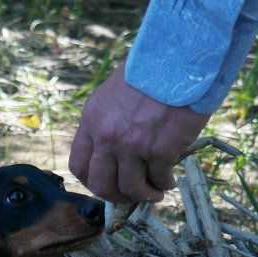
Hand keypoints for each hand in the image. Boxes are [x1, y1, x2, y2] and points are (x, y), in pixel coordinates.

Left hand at [70, 64, 209, 203]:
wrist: (178, 59)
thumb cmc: (150, 72)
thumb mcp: (113, 95)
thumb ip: (108, 122)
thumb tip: (115, 150)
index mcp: (91, 122)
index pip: (79, 166)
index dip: (91, 181)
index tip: (106, 183)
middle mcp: (107, 137)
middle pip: (101, 185)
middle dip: (116, 197)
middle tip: (130, 196)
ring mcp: (132, 146)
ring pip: (131, 188)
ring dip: (144, 195)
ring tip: (155, 192)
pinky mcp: (160, 151)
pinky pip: (159, 179)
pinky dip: (165, 184)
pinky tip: (170, 180)